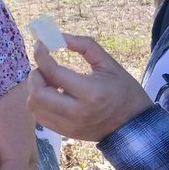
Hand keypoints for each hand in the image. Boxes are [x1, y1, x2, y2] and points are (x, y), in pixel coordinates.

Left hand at [27, 34, 151, 141]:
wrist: (133, 125)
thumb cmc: (123, 90)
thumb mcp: (109, 64)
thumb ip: (85, 45)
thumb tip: (59, 36)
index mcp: (90, 92)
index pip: (54, 72)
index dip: (41, 55)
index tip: (40, 45)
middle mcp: (77, 112)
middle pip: (38, 93)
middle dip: (35, 75)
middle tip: (43, 67)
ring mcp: (70, 125)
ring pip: (34, 107)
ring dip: (35, 90)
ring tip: (49, 82)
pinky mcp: (66, 133)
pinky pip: (40, 117)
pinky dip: (39, 103)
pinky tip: (52, 95)